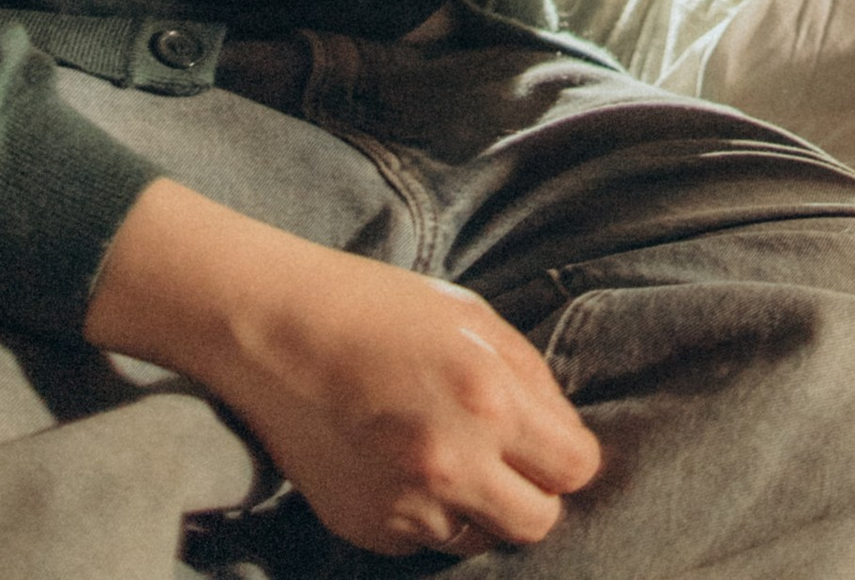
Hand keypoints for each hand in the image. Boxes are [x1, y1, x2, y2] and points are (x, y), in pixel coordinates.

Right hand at [87, 181, 599, 555]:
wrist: (279, 334)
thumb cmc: (382, 310)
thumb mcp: (475, 320)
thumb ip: (530, 380)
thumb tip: (564, 432)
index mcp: (490, 401)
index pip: (574, 470)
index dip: (570, 456)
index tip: (554, 442)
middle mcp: (454, 465)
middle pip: (537, 523)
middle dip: (536, 493)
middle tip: (514, 461)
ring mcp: (407, 506)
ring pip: (482, 539)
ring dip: (482, 509)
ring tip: (453, 457)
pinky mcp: (367, 528)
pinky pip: (427, 543)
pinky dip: (432, 516)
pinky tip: (409, 468)